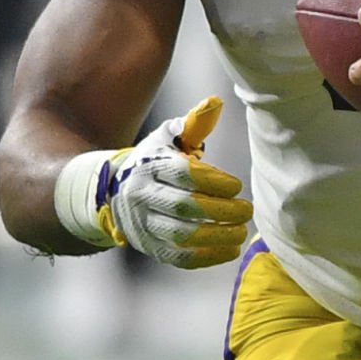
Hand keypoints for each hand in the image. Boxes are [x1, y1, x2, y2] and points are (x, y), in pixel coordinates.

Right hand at [95, 97, 252, 268]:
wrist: (114, 193)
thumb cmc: (154, 161)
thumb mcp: (168, 138)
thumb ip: (193, 124)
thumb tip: (215, 102)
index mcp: (149, 166)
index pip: (183, 175)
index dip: (214, 181)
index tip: (237, 186)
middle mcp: (141, 197)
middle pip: (183, 207)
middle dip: (221, 210)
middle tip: (247, 210)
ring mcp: (142, 224)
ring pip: (180, 235)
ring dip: (217, 236)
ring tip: (242, 231)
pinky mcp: (149, 247)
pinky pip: (177, 257)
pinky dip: (207, 257)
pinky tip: (230, 250)